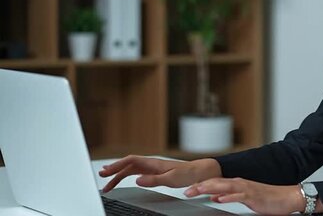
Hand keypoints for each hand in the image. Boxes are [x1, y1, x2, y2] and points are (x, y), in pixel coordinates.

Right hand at [99, 155, 221, 192]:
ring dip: (119, 175)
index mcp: (154, 163)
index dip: (117, 165)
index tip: (106, 171)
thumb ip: (154, 179)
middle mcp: (152, 164)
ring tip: (107, 183)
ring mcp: (153, 168)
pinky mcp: (156, 173)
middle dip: (114, 170)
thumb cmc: (188, 174)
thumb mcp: (171, 178)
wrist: (201, 172)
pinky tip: (123, 180)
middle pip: (128, 165)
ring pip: (131, 169)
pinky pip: (138, 173)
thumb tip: (137, 179)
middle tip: (101, 177)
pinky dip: (128, 176)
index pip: (131, 161)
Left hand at [183, 177, 307, 214]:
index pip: (215, 183)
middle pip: (216, 183)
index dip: (200, 185)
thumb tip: (214, 197)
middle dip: (200, 186)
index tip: (187, 189)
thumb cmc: (267, 199)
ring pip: (225, 187)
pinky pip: (239, 196)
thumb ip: (229, 196)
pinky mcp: (254, 197)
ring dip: (211, 188)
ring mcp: (247, 189)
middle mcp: (240, 184)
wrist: (286, 197)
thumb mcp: (244, 198)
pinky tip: (220, 198)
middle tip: (186, 190)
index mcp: (237, 184)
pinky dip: (228, 197)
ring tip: (198, 190)